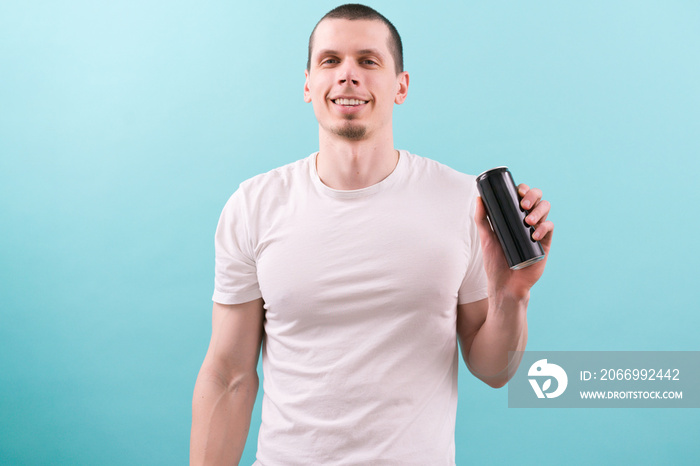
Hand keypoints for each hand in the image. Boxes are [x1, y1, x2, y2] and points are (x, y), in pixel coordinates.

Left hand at [475, 184, 553, 298]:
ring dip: (539, 210)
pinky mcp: (544, 244)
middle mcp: (528, 221)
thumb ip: (482, 219)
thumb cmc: (495, 262)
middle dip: (534, 196)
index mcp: (515, 218)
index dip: (525, 189)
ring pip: (546, 210)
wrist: (505, 284)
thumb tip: (479, 198)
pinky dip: (543, 227)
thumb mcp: (486, 238)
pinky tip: (534, 234)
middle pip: (538, 200)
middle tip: (524, 204)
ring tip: (528, 220)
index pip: (524, 197)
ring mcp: (538, 231)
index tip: (519, 190)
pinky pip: (549, 228)